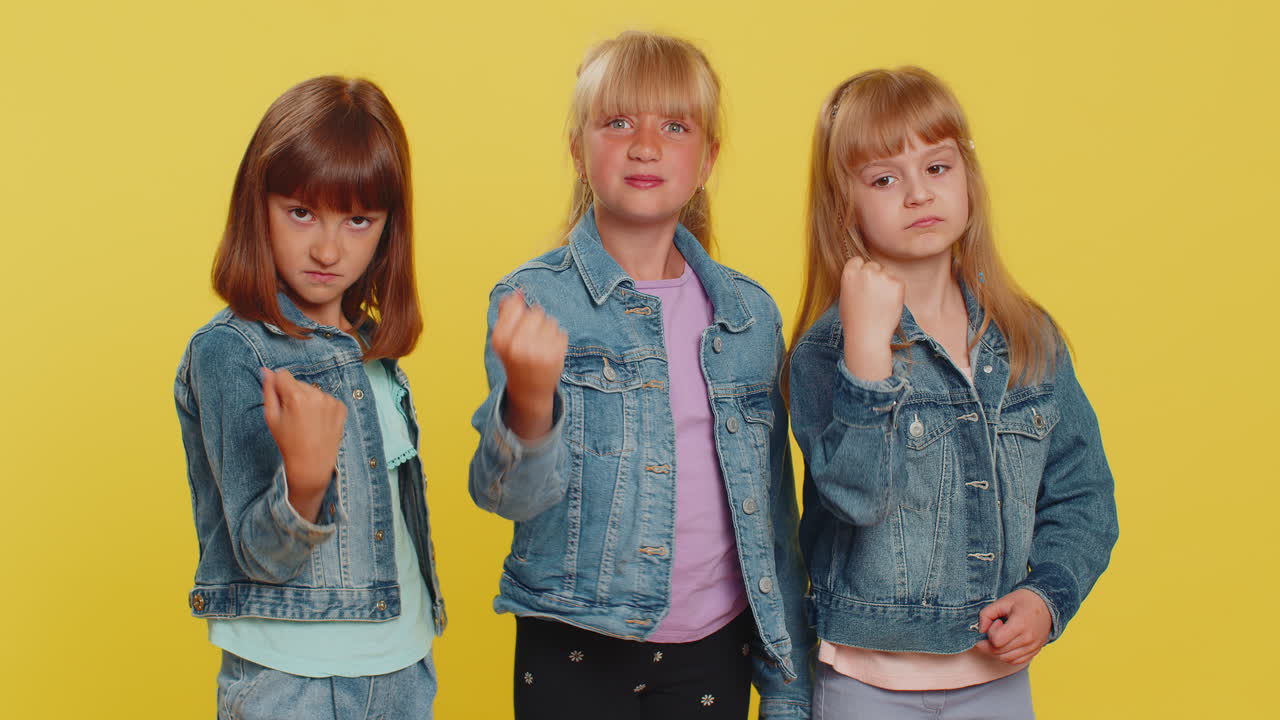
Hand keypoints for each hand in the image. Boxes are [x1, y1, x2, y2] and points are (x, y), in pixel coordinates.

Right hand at [262, 367, 346, 521]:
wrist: (312, 464)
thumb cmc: (288, 443)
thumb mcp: (271, 417)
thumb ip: (268, 391)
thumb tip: (266, 370)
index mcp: (296, 396)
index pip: (283, 374)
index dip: (278, 387)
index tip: (280, 401)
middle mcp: (316, 395)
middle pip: (298, 382)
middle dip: (293, 394)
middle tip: (293, 417)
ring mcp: (331, 401)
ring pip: (312, 390)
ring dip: (308, 400)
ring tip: (306, 422)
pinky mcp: (341, 407)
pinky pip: (325, 399)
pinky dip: (321, 407)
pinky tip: (317, 423)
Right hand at [491, 291, 567, 440]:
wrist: (529, 389)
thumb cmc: (515, 358)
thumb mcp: (503, 338)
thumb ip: (506, 313)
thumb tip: (517, 292)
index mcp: (501, 339)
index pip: (516, 306)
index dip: (521, 311)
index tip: (520, 322)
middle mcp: (518, 345)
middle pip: (536, 312)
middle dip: (536, 321)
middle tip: (532, 337)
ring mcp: (538, 351)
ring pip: (551, 321)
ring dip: (548, 329)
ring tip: (541, 344)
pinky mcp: (556, 355)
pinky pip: (561, 332)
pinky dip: (558, 339)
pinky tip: (549, 351)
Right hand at [838, 256, 903, 380]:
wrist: (867, 336)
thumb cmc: (855, 321)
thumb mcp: (845, 297)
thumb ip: (853, 282)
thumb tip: (862, 273)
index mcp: (849, 274)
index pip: (857, 260)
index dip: (861, 271)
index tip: (864, 282)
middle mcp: (865, 272)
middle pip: (874, 265)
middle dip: (876, 277)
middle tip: (874, 297)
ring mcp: (882, 277)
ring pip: (887, 274)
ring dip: (886, 285)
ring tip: (880, 304)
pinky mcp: (897, 284)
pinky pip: (898, 283)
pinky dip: (896, 293)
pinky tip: (888, 306)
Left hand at [975, 588, 1051, 665]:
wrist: (1047, 605)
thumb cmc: (1024, 601)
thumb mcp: (1002, 601)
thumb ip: (986, 614)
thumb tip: (980, 630)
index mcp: (1020, 624)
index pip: (996, 640)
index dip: (990, 632)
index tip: (996, 622)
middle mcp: (1028, 639)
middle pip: (999, 652)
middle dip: (989, 643)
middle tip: (994, 629)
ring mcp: (1032, 647)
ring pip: (1006, 659)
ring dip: (996, 651)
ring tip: (1001, 636)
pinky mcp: (1034, 652)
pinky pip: (1016, 661)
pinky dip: (1006, 656)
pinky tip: (1006, 644)